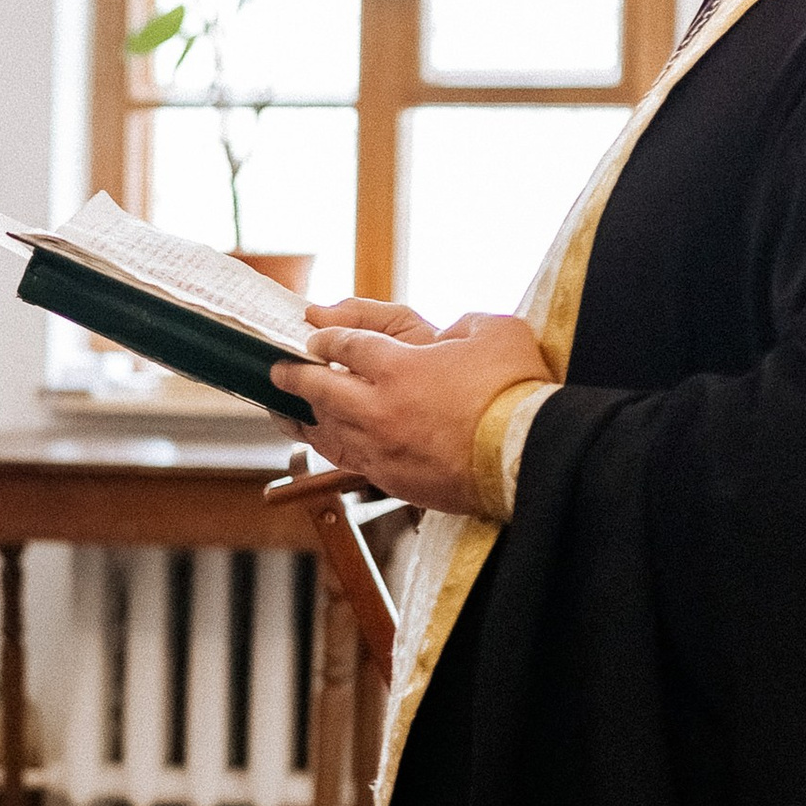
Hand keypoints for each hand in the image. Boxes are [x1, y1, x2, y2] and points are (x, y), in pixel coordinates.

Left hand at [271, 311, 551, 514]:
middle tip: (277, 371)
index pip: (346, 346)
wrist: (528, 456)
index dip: (327, 339)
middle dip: (294, 377)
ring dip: (304, 417)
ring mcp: (380, 448)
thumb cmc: (516, 390)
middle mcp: (378, 408)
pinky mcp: (392, 480)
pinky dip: (331, 448)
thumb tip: (451, 333)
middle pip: (320, 389)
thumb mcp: (495, 331)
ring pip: (326, 430)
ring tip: (288, 409)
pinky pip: (348, 461)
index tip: (314, 336)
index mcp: (398, 365)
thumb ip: (463, 325)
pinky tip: (326, 443)